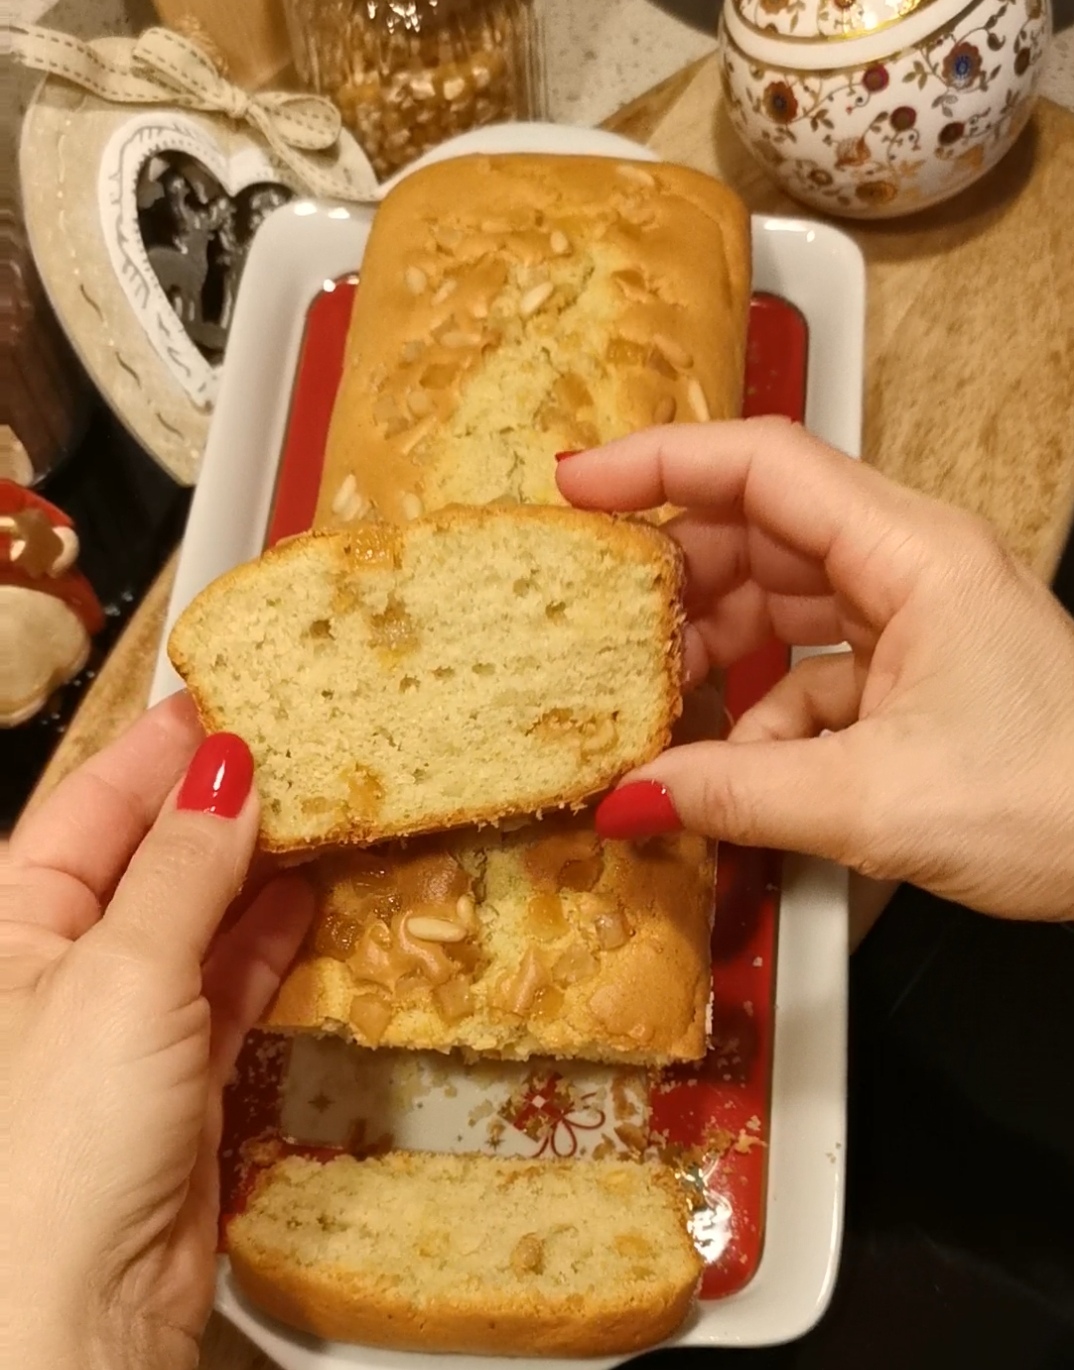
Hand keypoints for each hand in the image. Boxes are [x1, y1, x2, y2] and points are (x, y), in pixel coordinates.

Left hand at [2, 695, 314, 1369]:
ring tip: (320, 803)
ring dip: (254, 866)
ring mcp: (122, 1019)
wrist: (77, 1318)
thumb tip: (229, 768)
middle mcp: (58, 963)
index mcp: (9, 923)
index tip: (224, 695)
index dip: (155, 750)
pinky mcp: (178, 1073)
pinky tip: (310, 895)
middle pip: (147, 856)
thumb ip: (185, 868)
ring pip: (196, 916)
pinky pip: (229, 982)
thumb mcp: (121, 974)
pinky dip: (270, 940)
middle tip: (296, 741)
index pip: (88, 807)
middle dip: (214, 802)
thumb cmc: (58, 1138)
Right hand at [558, 418, 1073, 919]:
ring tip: (650, 697)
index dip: (661, 461)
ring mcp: (910, 621)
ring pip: (780, 600)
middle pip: (760, 530)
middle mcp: (908, 566)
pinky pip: (810, 670)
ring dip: (713, 646)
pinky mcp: (911, 676)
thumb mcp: (875, 800)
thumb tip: (629, 800)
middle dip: (675, 572)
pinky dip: (762, 713)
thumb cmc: (1057, 801)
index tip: (576, 484)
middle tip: (596, 616)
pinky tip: (735, 768)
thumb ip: (738, 795)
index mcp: (910, 552)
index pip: (766, 465)